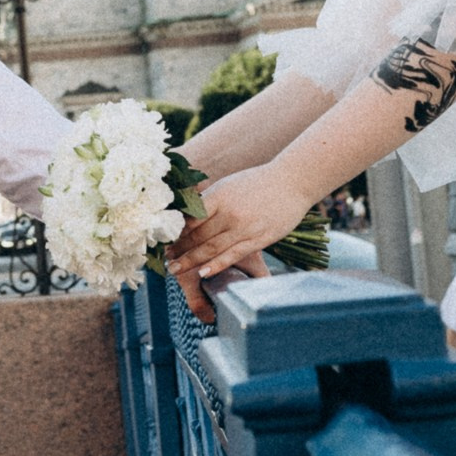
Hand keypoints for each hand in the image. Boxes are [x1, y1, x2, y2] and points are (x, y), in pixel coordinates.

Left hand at [167, 166, 309, 321]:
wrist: (292, 181)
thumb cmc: (258, 182)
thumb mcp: (229, 185)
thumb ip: (210, 200)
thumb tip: (186, 212)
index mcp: (219, 196)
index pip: (190, 218)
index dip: (174, 232)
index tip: (162, 241)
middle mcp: (229, 212)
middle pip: (197, 235)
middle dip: (179, 249)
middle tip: (165, 259)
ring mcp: (244, 227)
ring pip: (211, 248)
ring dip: (190, 260)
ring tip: (175, 269)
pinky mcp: (258, 239)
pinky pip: (232, 255)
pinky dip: (216, 265)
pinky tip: (202, 273)